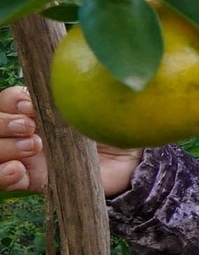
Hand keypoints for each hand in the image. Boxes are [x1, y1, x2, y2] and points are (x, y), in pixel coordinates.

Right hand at [0, 87, 142, 196]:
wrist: (130, 162)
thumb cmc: (111, 126)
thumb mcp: (95, 107)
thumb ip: (76, 94)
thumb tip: (65, 74)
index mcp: (36, 109)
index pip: (7, 101)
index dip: (12, 101)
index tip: (29, 105)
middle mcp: (24, 131)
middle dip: (4, 123)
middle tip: (30, 127)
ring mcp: (25, 156)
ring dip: (4, 146)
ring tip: (34, 146)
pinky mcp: (32, 180)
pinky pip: (2, 180)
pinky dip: (2, 174)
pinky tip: (17, 169)